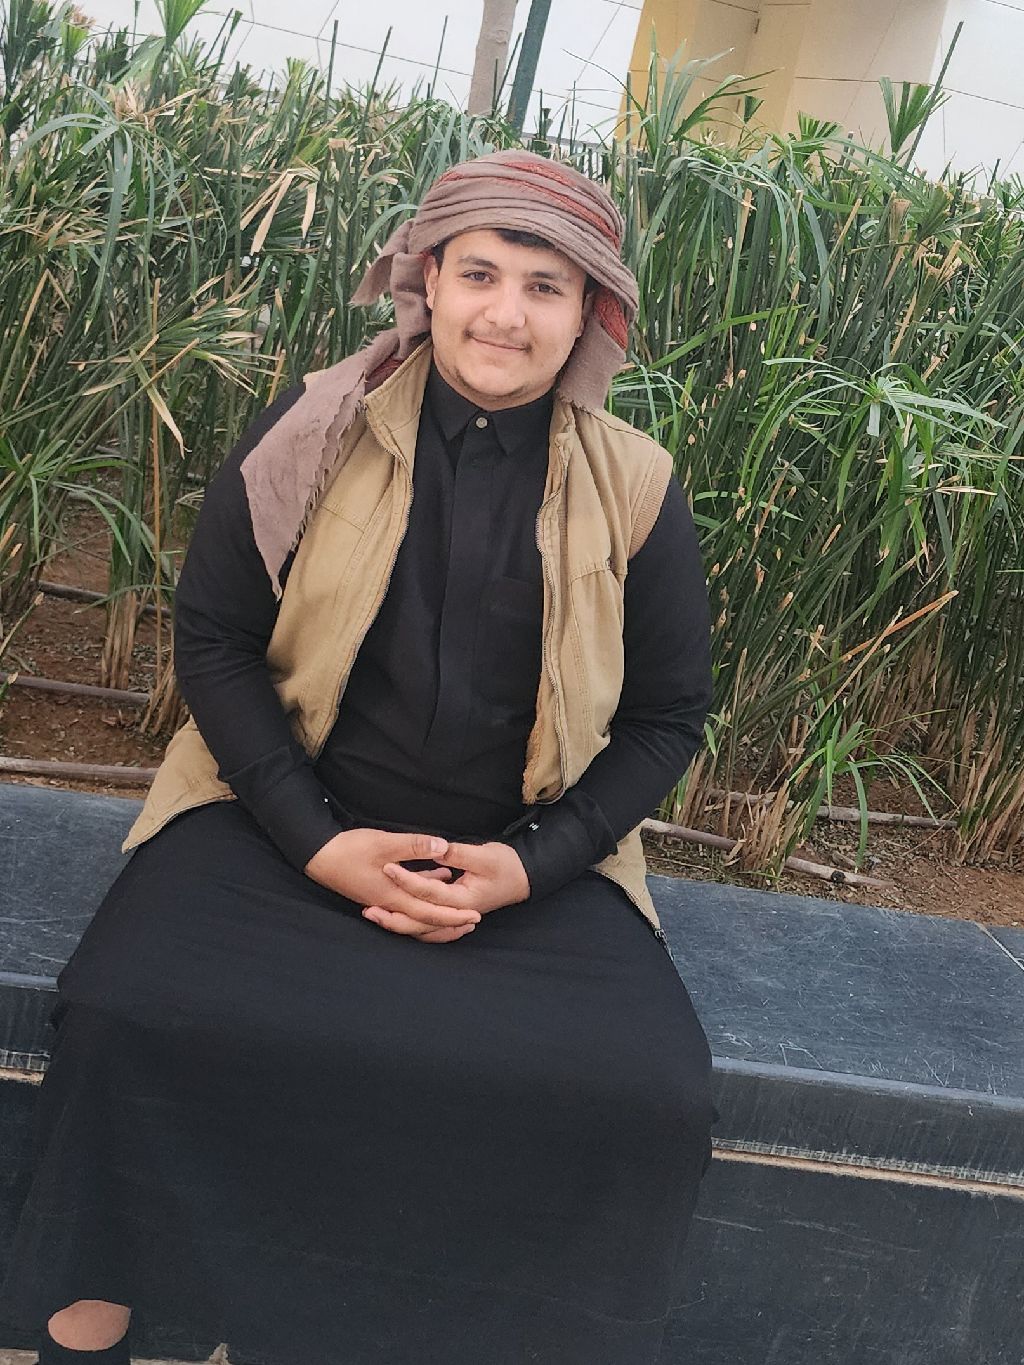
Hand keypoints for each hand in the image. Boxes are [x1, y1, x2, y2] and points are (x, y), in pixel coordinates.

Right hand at [304, 828, 479, 943]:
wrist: (318, 855)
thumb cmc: (350, 850)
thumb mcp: (384, 844)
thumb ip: (414, 846)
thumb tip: (444, 847)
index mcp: (394, 897)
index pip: (430, 913)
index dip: (453, 916)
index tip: (475, 917)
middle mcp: (390, 903)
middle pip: (425, 919)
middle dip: (450, 921)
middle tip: (474, 920)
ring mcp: (384, 898)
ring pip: (417, 910)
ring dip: (438, 908)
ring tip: (460, 903)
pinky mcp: (379, 889)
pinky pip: (407, 898)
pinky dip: (424, 892)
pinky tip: (437, 876)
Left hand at [364, 840, 530, 936]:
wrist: (523, 878)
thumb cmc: (507, 865)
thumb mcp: (485, 856)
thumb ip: (458, 854)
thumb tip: (434, 848)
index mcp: (462, 899)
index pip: (428, 892)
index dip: (406, 879)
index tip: (387, 866)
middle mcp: (455, 912)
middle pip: (419, 921)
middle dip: (393, 917)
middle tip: (367, 909)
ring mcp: (452, 915)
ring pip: (421, 926)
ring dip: (397, 921)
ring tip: (372, 913)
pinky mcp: (450, 911)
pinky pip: (426, 921)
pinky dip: (409, 919)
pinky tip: (392, 910)